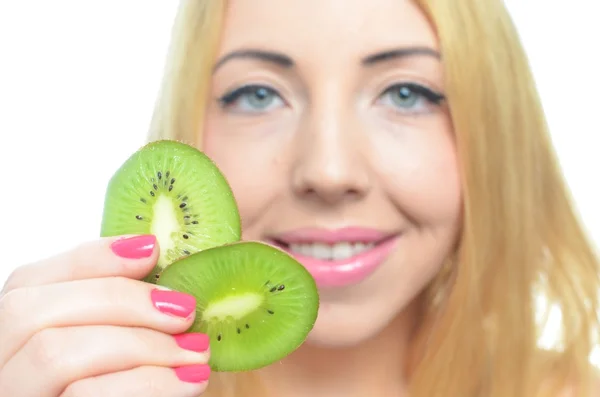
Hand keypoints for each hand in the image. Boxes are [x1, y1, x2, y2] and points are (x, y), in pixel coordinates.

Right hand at [0, 235, 210, 396]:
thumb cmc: (117, 389)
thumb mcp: (109, 345)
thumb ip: (113, 309)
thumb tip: (151, 253)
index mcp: (10, 337)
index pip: (29, 281)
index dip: (92, 259)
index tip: (153, 250)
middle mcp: (0, 367)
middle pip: (34, 313)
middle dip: (122, 301)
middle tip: (184, 311)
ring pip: (56, 355)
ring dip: (141, 346)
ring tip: (196, 353)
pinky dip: (145, 386)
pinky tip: (189, 382)